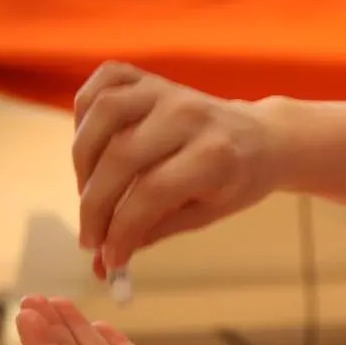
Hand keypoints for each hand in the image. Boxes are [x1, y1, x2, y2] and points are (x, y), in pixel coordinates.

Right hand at [73, 62, 281, 275]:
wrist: (262, 138)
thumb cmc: (234, 181)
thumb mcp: (205, 214)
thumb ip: (152, 233)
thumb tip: (100, 267)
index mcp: (216, 155)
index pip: (151, 193)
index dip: (121, 230)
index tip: (108, 258)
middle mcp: (190, 116)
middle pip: (121, 157)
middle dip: (94, 205)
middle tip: (90, 236)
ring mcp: (169, 90)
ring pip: (104, 112)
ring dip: (83, 158)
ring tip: (89, 191)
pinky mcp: (150, 77)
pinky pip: (104, 82)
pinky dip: (86, 112)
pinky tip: (92, 147)